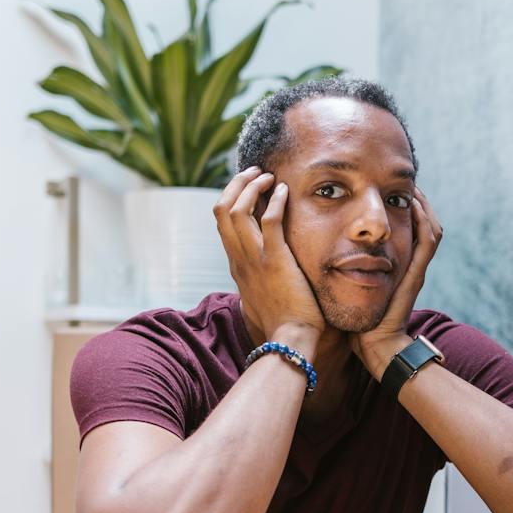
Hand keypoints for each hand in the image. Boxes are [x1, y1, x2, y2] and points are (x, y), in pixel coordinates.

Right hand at [213, 166, 323, 348]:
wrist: (290, 340)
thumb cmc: (282, 323)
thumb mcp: (261, 298)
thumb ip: (258, 281)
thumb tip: (262, 278)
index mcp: (236, 265)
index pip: (222, 223)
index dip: (232, 198)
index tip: (248, 186)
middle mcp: (239, 259)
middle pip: (222, 210)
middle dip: (236, 184)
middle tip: (255, 171)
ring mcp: (255, 259)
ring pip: (238, 211)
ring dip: (252, 187)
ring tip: (268, 176)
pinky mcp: (275, 261)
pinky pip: (269, 221)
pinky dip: (275, 201)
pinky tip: (285, 191)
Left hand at [351, 186, 442, 378]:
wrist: (376, 347)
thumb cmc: (360, 323)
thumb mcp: (350, 290)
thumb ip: (344, 273)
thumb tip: (322, 256)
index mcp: (396, 267)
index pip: (406, 230)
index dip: (401, 209)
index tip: (389, 190)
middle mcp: (409, 265)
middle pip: (423, 224)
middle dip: (416, 202)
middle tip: (406, 182)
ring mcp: (416, 269)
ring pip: (430, 228)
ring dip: (423, 205)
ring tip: (412, 188)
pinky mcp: (416, 275)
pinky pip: (428, 241)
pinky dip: (424, 220)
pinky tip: (414, 204)